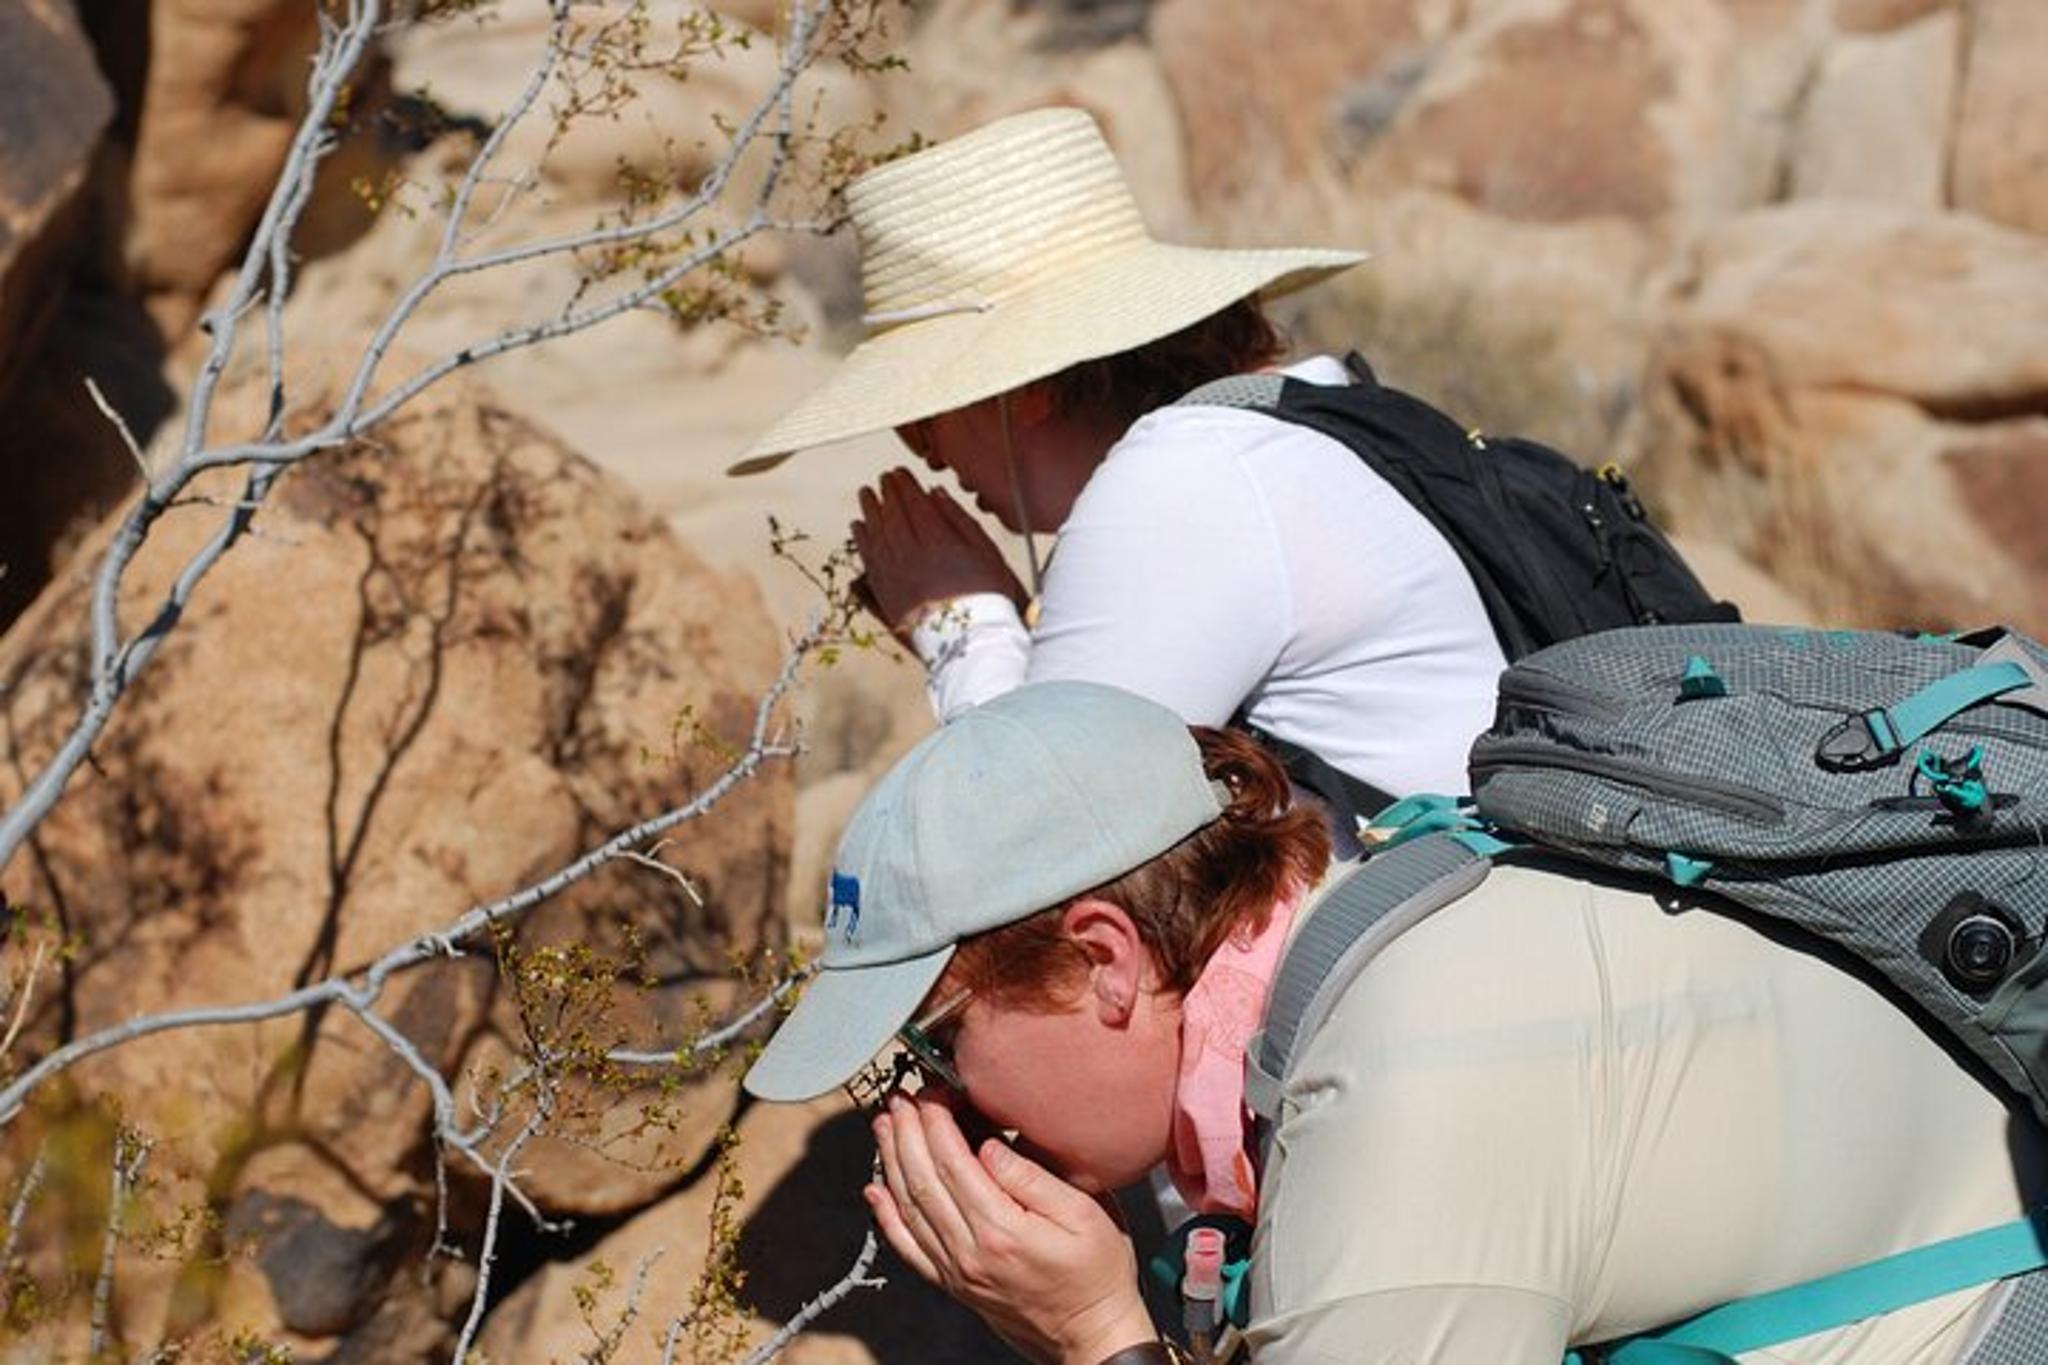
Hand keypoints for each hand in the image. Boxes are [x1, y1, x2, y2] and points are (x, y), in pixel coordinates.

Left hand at [851, 468, 1026, 638]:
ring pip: (876, 534)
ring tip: (866, 495)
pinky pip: (868, 559)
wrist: (972, 642)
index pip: (914, 504)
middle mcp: (911, 555)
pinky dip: (861, 540)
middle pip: (893, 515)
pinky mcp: (886, 594)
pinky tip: (858, 527)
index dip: (904, 486)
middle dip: (886, 494)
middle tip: (883, 479)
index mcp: (938, 541)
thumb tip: (934, 494)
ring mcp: (895, 575)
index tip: (898, 473)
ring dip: (869, 511)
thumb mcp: (985, 552)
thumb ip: (959, 520)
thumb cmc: (987, 596)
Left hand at [868, 1095, 1155, 1364]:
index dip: (936, 1123)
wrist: (1092, 1336)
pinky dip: (887, 1217)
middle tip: (901, 1098)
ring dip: (893, 1162)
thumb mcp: (1086, 1215)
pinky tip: (876, 1191)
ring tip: (886, 1126)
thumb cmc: (1098, 1273)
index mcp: (1001, 1229)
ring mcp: (957, 1271)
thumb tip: (989, 1147)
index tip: (932, 1093)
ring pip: (910, 1209)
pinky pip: (909, 1248)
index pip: (953, 1163)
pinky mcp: (954, 1284)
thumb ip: (1032, 1178)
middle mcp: (969, 1252)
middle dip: (908, 1133)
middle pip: (924, 1181)